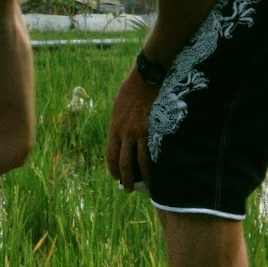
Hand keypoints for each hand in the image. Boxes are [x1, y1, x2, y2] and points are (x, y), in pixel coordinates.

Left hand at [106, 70, 159, 191]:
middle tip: (127, 188)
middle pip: (123, 163)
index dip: (112, 169)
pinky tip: (157, 174)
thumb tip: (122, 135)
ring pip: (138, 162)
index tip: (115, 177)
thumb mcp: (119, 107)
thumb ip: (120, 123)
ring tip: (143, 187)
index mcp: (114, 127)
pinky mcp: (153, 130)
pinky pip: (152, 153)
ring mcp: (139, 133)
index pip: (111, 155)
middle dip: (124, 179)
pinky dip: (154, 166)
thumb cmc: (132, 89)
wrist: (146, 78)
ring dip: (140, 178)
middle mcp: (124, 133)